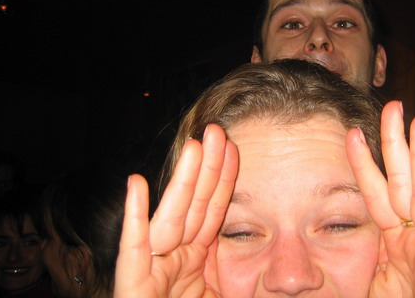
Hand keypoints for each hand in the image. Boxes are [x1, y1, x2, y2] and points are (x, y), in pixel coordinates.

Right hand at [114, 125, 237, 297]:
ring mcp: (154, 273)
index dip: (224, 179)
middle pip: (195, 207)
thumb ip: (243, 277)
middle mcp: (177, 261)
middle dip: (206, 169)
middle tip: (217, 132)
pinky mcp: (132, 288)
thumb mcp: (228, 296)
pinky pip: (133, 250)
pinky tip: (135, 185)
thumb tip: (282, 258)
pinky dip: (134, 218)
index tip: (234, 147)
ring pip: (170, 219)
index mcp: (201, 262)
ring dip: (181, 181)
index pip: (215, 212)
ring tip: (192, 147)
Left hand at [346, 101, 414, 297]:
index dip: (364, 162)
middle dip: (397, 144)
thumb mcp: (364, 277)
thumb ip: (357, 249)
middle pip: (401, 181)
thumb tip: (330, 226)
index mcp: (388, 240)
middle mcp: (411, 237)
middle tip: (392, 106)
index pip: (373, 192)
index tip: (353, 132)